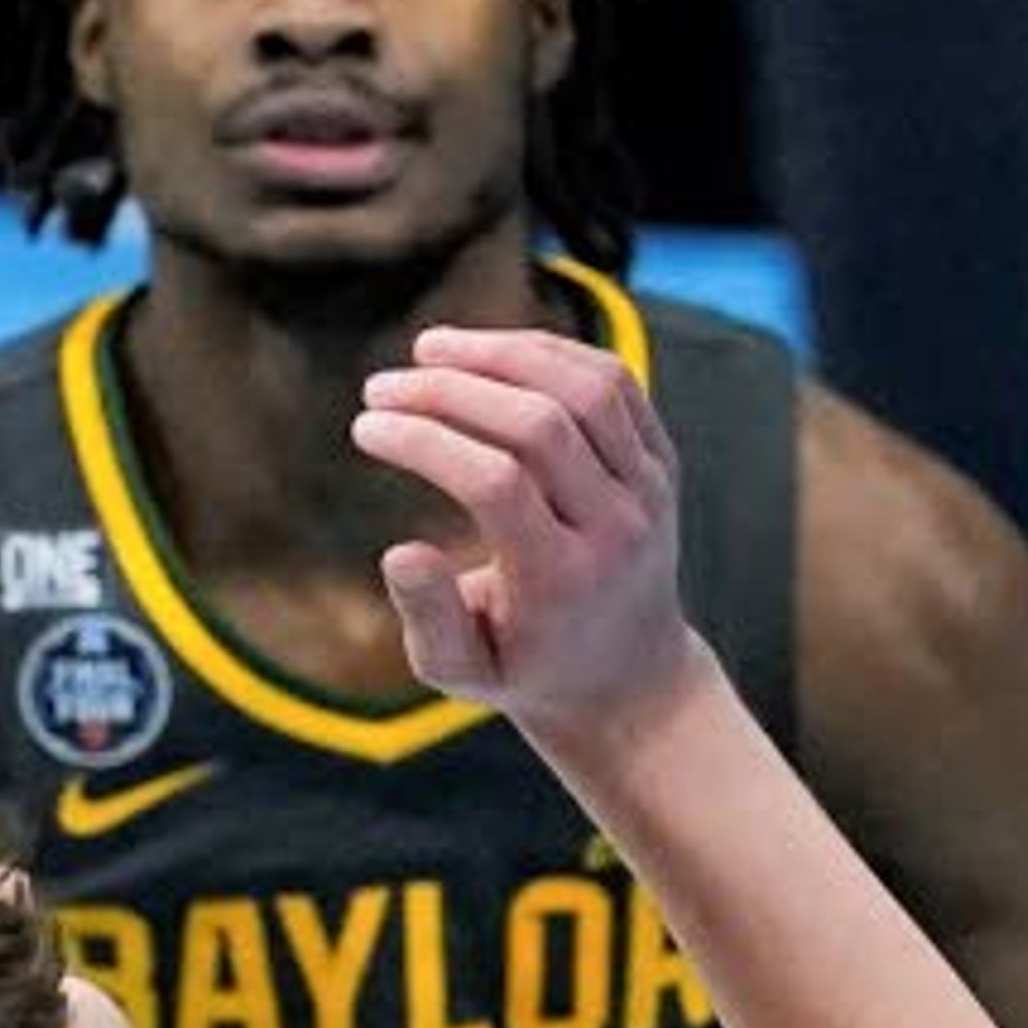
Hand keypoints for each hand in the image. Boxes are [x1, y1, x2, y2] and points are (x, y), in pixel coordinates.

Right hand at [351, 324, 690, 745]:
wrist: (629, 678)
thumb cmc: (524, 668)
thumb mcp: (461, 671)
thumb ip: (428, 618)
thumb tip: (400, 551)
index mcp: (564, 582)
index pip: (495, 485)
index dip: (423, 442)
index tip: (364, 427)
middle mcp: (618, 530)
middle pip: (538, 425)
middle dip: (448, 391)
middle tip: (380, 387)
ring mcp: (650, 490)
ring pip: (583, 388)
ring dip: (499, 354)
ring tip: (428, 349)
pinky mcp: (663, 461)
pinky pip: (612, 382)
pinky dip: (547, 351)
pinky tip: (488, 350)